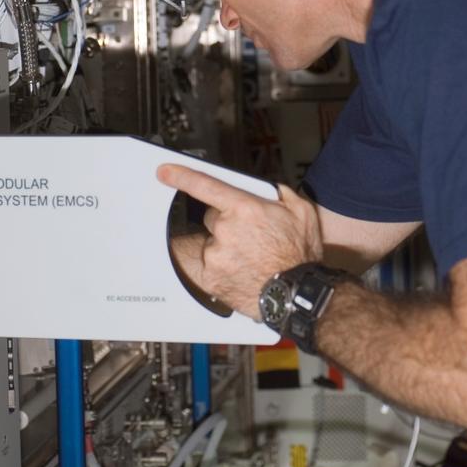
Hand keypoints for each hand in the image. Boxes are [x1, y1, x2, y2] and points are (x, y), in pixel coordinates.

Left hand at [157, 164, 322, 319]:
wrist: (297, 295)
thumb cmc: (300, 254)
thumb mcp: (302, 212)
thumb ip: (281, 194)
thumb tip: (268, 190)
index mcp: (245, 208)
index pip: (205, 185)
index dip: (181, 176)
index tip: (164, 172)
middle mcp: (226, 230)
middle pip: (213, 218)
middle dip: (227, 223)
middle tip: (251, 237)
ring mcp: (215, 255)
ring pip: (211, 243)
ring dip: (225, 247)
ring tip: (251, 259)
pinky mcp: (210, 278)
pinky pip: (208, 265)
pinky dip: (220, 267)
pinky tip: (241, 271)